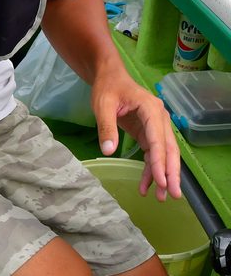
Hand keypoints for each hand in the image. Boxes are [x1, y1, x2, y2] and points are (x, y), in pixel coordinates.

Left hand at [91, 70, 180, 201]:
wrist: (109, 77)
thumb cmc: (108, 88)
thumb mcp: (103, 106)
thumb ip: (106, 128)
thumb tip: (109, 150)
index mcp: (151, 109)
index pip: (157, 139)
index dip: (160, 162)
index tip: (161, 181)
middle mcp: (159, 119)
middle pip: (169, 149)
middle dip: (170, 173)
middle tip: (172, 195)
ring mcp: (155, 126)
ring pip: (164, 154)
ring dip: (162, 175)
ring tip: (160, 197)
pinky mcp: (148, 133)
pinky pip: (153, 154)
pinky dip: (151, 169)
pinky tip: (146, 186)